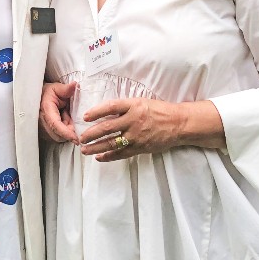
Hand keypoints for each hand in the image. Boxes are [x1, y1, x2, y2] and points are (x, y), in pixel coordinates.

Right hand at [39, 81, 76, 142]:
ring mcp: (42, 129)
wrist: (37, 97)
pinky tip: (63, 122)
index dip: (66, 133)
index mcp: (46, 110)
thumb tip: (75, 85)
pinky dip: (63, 132)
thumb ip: (66, 88)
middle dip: (69, 132)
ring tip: (66, 118)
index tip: (76, 139)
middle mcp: (42, 122)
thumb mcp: (56, 88)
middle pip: (58, 135)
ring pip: (58, 137)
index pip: (55, 125)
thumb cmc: (46, 93)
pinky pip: (56, 137)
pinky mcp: (44, 133)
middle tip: (72, 118)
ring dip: (66, 132)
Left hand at [79, 97, 221, 161]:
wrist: (178, 124)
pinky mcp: (140, 147)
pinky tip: (99, 157)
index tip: (85, 116)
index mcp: (133, 106)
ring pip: (111, 143)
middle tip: (80, 138)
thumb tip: (105, 112)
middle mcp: (133, 120)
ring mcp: (136, 135)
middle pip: (107, 128)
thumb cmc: (160, 110)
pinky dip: (109, 156)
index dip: (96, 112)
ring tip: (84, 150)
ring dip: (95, 147)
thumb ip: (125, 107)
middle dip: (91, 134)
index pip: (110, 107)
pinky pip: (121, 153)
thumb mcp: (142, 102)